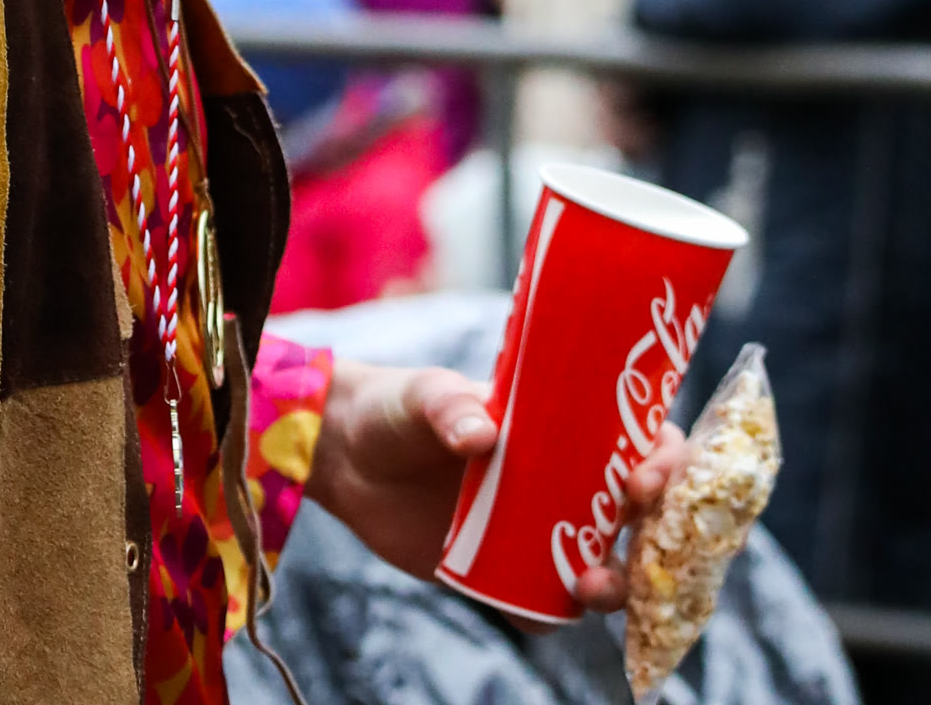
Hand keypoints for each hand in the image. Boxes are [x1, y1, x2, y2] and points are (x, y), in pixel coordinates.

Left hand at [307, 359, 683, 617]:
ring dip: (620, 580)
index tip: (649, 471)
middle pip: (639, 510)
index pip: (635, 436)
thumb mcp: (423, 395)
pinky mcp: (505, 573)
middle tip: (632, 517)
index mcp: (560, 424)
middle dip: (658, 523)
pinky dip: (563, 614)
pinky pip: (550, 605)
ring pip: (608, 563)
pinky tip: (557, 609)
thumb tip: (481, 436)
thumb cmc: (396, 407)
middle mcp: (562, 479)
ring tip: (593, 583)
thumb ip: (448, 407)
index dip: (661, 456)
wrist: (346, 458)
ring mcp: (538, 529)